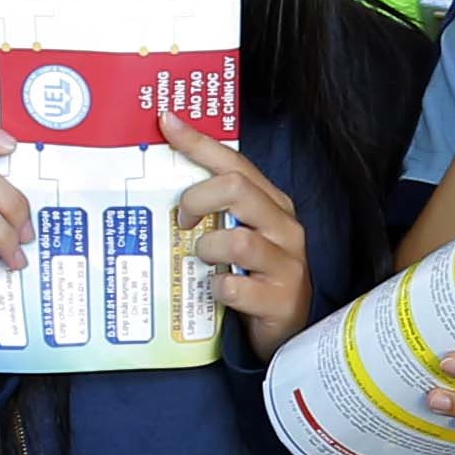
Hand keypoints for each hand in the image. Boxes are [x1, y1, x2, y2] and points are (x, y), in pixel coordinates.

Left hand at [163, 117, 324, 353]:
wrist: (288, 330)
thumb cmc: (256, 275)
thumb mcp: (240, 232)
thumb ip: (216, 207)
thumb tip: (170, 176)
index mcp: (272, 203)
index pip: (235, 162)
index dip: (198, 143)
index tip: (166, 123)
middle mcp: (283, 227)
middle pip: (237, 189)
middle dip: (198, 198)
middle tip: (182, 218)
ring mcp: (286, 263)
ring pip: (237, 240)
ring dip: (207, 248)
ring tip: (202, 259)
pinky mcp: (280, 299)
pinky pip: (235, 287)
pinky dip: (217, 287)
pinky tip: (215, 290)